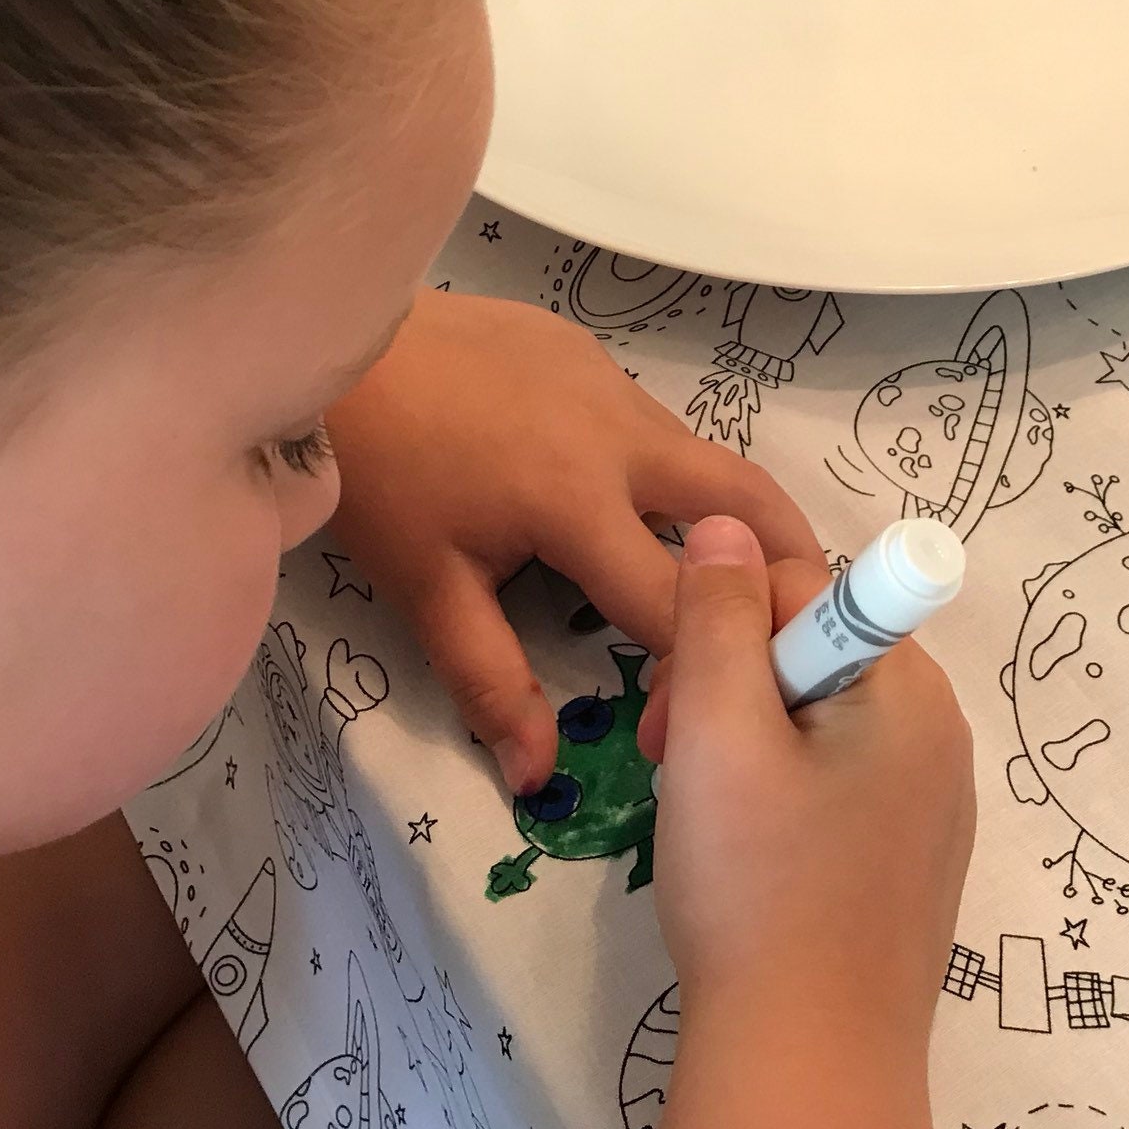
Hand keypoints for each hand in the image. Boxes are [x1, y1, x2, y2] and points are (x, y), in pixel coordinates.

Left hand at [324, 290, 821, 794]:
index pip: (679, 601)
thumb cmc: (378, 477)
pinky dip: (663, 470)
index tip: (710, 702)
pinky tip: (621, 503)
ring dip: (722, 516)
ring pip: (700, 456)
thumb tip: (540, 782)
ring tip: (719, 577)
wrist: (326, 346)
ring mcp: (609, 380)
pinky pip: (650, 420)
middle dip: (788, 561)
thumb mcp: (427, 591)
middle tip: (802, 619)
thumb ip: (493, 685)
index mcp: (579, 500)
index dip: (705, 664)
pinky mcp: (587, 350)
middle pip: (746, 499)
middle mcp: (620, 433)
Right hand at [648, 517, 973, 1043]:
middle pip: (814, 649)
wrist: (806, 1062)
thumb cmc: (756, 887)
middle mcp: (940, 735)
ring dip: (743, 741)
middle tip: (669, 755)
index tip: (673, 700)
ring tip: (700, 812)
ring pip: (819, 719)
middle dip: (728, 683)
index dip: (723, 623)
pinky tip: (744, 856)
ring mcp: (932, 806)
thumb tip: (724, 524)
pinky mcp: (909, 863)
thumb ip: (718, 616)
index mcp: (908, 689)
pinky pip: (838, 785)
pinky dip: (779, 798)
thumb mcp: (716, 731)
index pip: (805, 585)